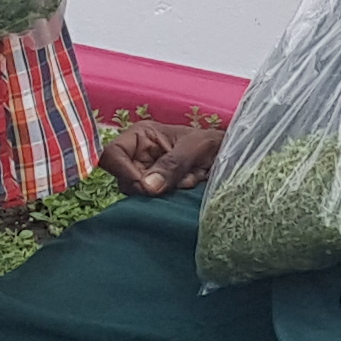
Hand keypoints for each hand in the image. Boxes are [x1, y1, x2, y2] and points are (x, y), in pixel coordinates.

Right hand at [101, 114, 225, 194]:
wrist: (228, 156)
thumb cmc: (212, 143)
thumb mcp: (195, 148)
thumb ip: (172, 164)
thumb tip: (147, 187)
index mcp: (140, 136)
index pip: (112, 154)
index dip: (123, 171)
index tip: (145, 186)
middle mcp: (137, 156)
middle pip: (123, 180)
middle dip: (151, 186)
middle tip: (181, 180)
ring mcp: (145, 175)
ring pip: (138, 195)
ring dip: (165, 193)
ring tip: (190, 179)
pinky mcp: (155, 191)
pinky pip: (152, 203)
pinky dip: (171, 200)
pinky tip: (188, 187)